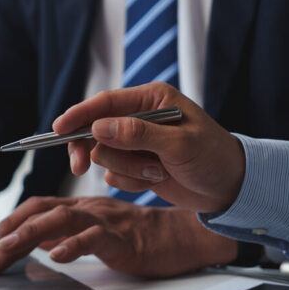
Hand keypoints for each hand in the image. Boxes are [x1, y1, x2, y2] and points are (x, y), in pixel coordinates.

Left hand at [0, 196, 236, 277]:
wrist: (181, 237)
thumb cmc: (138, 236)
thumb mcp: (94, 233)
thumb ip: (68, 234)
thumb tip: (38, 243)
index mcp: (79, 208)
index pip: (36, 208)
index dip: (10, 221)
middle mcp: (87, 209)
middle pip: (40, 213)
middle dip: (9, 231)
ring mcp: (103, 221)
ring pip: (60, 220)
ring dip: (28, 235)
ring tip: (6, 249)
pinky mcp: (121, 237)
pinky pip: (94, 238)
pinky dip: (72, 246)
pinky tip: (55, 258)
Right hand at [53, 82, 245, 213]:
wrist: (231, 189)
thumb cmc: (214, 158)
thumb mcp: (179, 144)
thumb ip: (137, 134)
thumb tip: (98, 127)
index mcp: (151, 100)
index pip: (104, 103)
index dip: (78, 115)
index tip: (57, 129)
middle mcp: (139, 117)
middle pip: (94, 130)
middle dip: (93, 151)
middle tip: (80, 167)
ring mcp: (136, 142)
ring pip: (103, 155)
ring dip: (126, 170)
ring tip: (156, 173)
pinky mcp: (134, 164)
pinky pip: (113, 174)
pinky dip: (131, 181)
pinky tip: (156, 180)